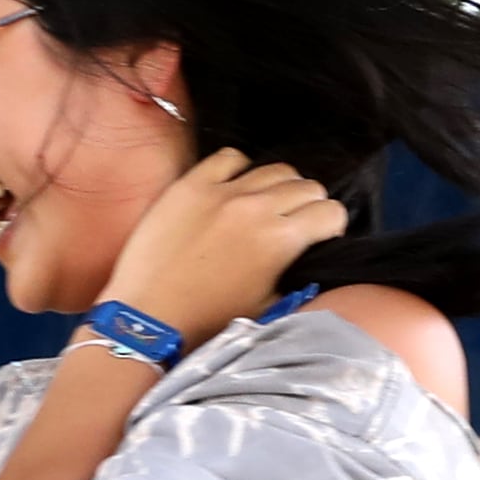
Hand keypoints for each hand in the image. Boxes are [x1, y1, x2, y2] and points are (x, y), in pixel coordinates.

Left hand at [103, 150, 347, 346]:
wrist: (148, 319)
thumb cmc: (207, 321)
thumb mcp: (268, 307)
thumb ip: (296, 276)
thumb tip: (309, 259)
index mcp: (281, 241)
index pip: (330, 212)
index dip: (330, 226)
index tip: (320, 235)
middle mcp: (256, 209)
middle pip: (307, 186)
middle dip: (309, 206)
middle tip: (295, 224)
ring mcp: (222, 192)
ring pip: (275, 169)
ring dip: (280, 187)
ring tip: (266, 207)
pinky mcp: (191, 185)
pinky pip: (229, 158)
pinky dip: (240, 170)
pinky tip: (234, 189)